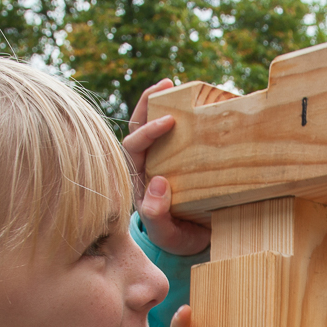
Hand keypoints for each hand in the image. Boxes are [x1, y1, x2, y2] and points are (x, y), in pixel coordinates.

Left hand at [123, 80, 210, 255]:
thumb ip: (157, 216)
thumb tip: (157, 184)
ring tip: (172, 83)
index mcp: (139, 179)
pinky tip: (193, 100)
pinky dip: (179, 113)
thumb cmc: (176, 237)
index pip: (133, 147)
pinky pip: (174, 133)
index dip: (147, 132)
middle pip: (137, 127)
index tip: (169, 121)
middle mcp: (145, 165)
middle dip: (148, 104)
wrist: (192, 243)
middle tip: (167, 84)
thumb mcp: (166, 233)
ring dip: (158, 101)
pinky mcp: (177, 158)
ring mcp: (160, 160)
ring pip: (151, 125)